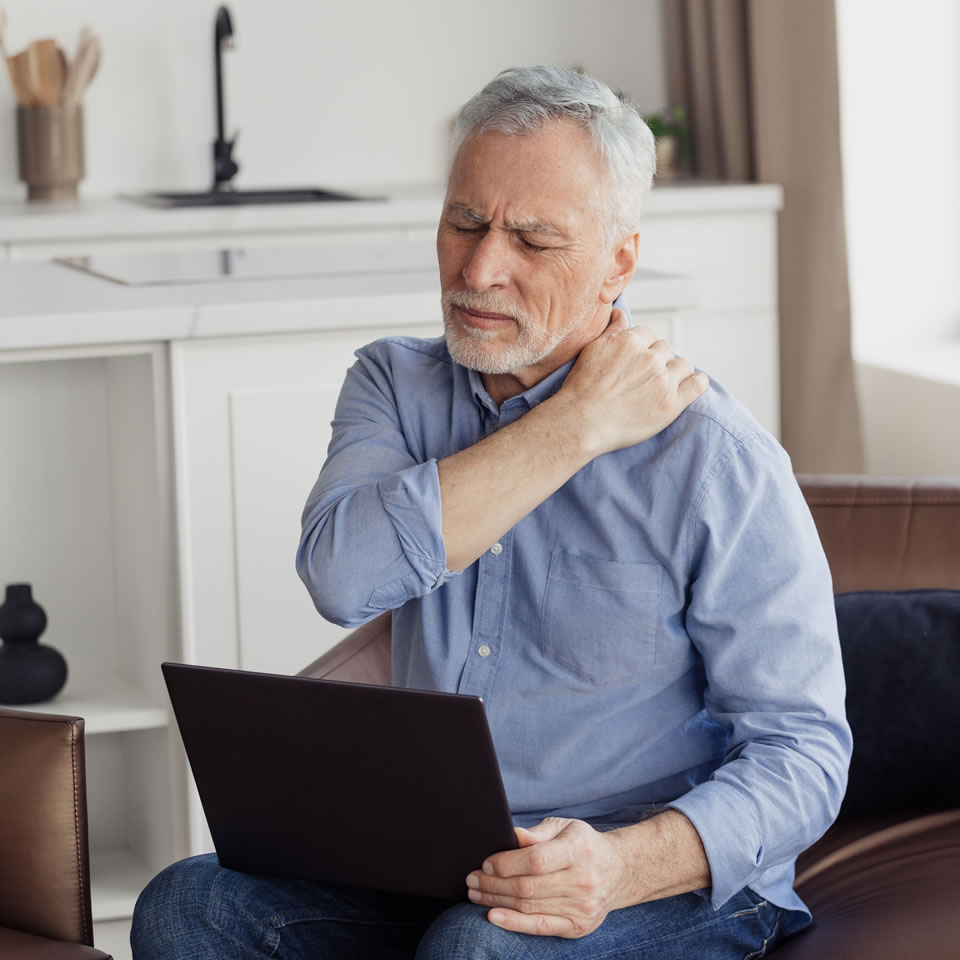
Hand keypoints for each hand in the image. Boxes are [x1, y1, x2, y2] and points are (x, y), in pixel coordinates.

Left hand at [464, 817, 630, 938]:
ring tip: (476, 894)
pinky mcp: (579, 926)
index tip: (486, 863)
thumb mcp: (565, 827)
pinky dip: (514, 924)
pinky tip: (494, 916)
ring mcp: (582, 906)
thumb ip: (538, 833)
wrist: (618, 870)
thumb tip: (512, 836)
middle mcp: (582, 880)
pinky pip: (541, 927)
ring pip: (529, 907)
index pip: (536, 860)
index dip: (506, 863)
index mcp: (578, 850)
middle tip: (472, 879)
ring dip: (496, 901)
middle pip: (528, 886)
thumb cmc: (583, 844)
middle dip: (493, 884)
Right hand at [554, 309, 708, 458]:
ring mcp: (663, 381)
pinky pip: (698, 384)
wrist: (582, 423)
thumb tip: (621, 313)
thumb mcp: (592, 350)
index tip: (636, 360)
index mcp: (631, 341)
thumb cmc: (583, 388)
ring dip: (676, 370)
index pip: (648, 334)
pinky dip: (697, 382)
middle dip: (658, 359)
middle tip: (645, 376)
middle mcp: (650, 358)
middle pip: (666, 349)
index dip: (642, 347)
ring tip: (665, 383)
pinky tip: (692, 384)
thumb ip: (612, 330)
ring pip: (683, 364)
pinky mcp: (672, 404)